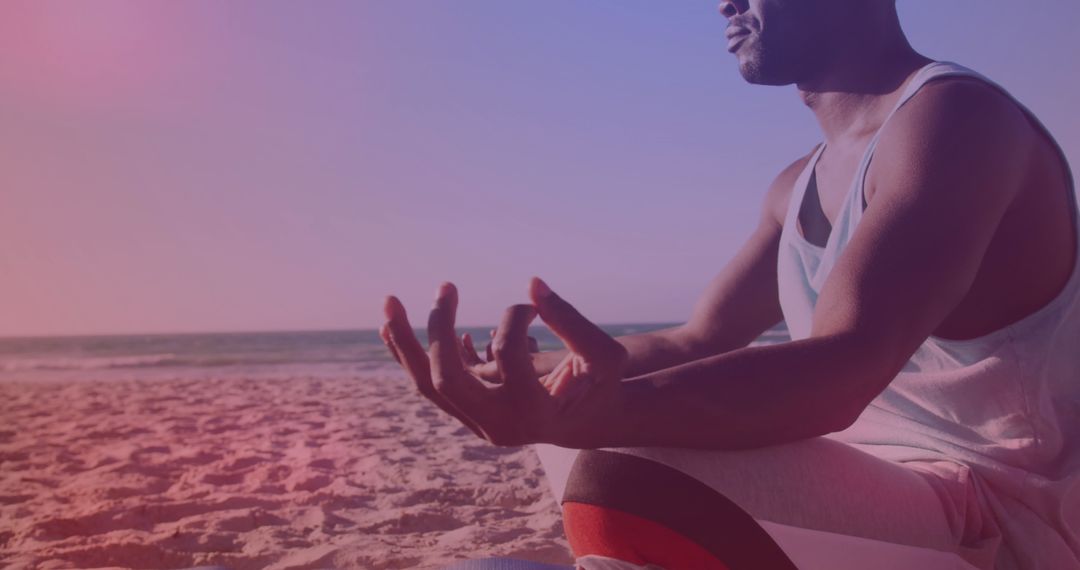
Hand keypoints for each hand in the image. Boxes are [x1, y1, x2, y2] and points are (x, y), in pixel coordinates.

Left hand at [379, 277, 627, 445]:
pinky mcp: (469, 414)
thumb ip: (571, 321)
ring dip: (405, 345)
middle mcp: (498, 425)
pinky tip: (392, 326)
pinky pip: (432, 386)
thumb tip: (532, 283)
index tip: (531, 307)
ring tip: (389, 305)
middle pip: (445, 379)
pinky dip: (412, 356)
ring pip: (429, 385)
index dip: (514, 319)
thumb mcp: (602, 354)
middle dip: (437, 329)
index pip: (505, 354)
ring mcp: (478, 423)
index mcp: (532, 413)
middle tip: (445, 287)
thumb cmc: (600, 384)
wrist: (590, 422)